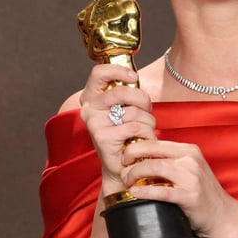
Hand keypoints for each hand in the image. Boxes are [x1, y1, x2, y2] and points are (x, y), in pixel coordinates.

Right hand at [78, 64, 156, 192]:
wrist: (121, 166)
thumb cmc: (126, 134)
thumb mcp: (125, 107)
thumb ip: (127, 92)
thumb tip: (134, 77)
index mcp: (91, 97)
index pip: (99, 72)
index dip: (118, 71)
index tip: (134, 77)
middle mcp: (89, 108)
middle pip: (122, 91)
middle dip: (142, 100)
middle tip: (146, 109)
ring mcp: (94, 123)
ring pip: (133, 111)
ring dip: (148, 121)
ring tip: (144, 130)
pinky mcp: (103, 138)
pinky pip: (135, 127)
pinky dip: (147, 134)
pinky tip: (144, 140)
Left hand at [119, 139, 237, 237]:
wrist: (223, 216)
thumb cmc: (202, 194)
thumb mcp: (190, 169)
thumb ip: (172, 160)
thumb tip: (143, 155)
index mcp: (189, 150)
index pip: (156, 142)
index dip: (136, 147)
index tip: (125, 156)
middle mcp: (191, 160)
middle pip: (153, 152)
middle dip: (132, 157)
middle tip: (122, 167)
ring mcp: (191, 177)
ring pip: (155, 167)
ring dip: (135, 174)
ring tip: (127, 180)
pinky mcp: (190, 196)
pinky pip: (161, 191)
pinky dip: (144, 191)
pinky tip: (134, 193)